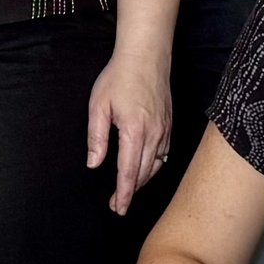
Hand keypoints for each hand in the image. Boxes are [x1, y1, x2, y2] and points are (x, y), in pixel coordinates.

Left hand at [88, 50, 171, 215]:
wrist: (146, 55)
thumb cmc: (119, 77)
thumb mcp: (98, 106)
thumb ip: (97, 138)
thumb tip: (94, 164)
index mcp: (134, 132)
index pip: (128, 173)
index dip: (123, 194)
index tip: (117, 208)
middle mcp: (154, 134)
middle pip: (143, 174)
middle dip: (130, 192)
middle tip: (117, 205)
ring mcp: (165, 129)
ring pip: (156, 166)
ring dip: (142, 181)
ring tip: (128, 190)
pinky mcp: (169, 124)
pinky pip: (164, 153)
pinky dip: (154, 166)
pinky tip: (145, 168)